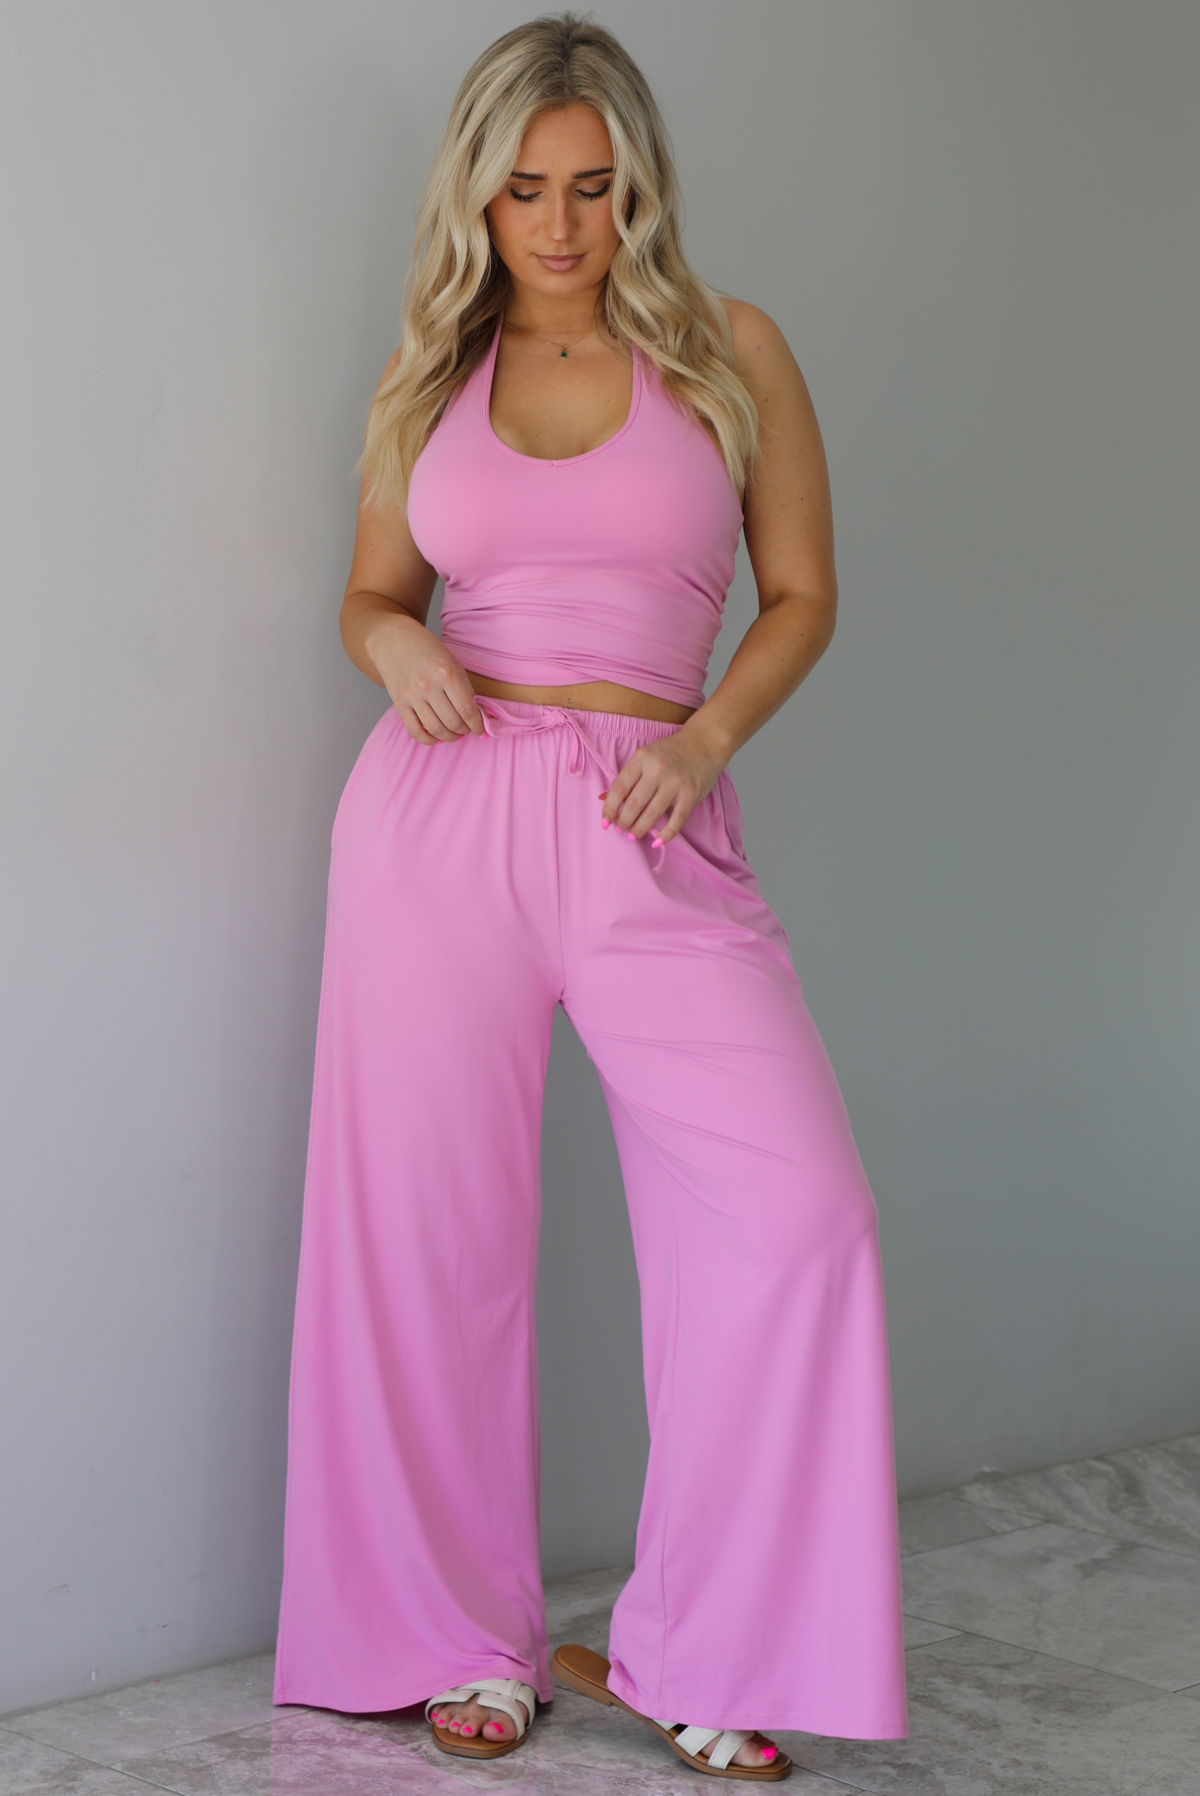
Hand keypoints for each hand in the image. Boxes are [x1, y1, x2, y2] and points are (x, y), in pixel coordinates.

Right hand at [365, 613, 484, 743]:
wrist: (392, 640)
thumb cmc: (426, 649)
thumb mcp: (452, 662)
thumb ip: (466, 688)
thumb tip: (480, 713)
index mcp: (446, 673)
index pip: (467, 709)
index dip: (478, 724)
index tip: (481, 729)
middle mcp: (428, 686)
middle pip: (453, 722)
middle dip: (465, 730)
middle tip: (468, 729)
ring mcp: (412, 696)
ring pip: (436, 730)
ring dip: (450, 737)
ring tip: (455, 734)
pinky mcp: (399, 703)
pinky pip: (415, 731)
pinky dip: (428, 740)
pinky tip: (436, 736)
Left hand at [598, 722, 729, 844]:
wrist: (705, 743)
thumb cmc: (670, 752)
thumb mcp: (645, 756)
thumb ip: (627, 777)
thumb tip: (603, 798)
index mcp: (642, 758)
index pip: (619, 788)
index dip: (609, 809)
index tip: (605, 822)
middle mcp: (657, 769)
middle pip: (633, 804)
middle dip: (624, 822)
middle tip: (622, 829)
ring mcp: (675, 782)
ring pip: (652, 814)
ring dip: (639, 829)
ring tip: (634, 835)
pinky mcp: (691, 794)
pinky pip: (676, 820)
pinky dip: (665, 834)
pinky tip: (657, 841)